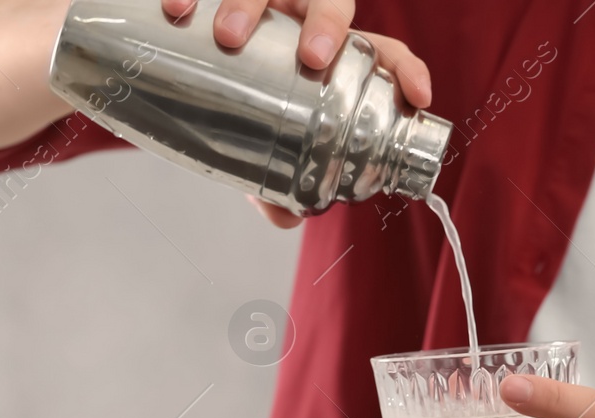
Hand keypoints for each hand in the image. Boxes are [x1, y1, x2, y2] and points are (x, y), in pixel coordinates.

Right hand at [162, 0, 430, 229]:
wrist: (177, 54)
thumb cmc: (242, 98)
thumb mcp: (266, 138)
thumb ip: (280, 178)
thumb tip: (287, 218)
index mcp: (332, 53)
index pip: (382, 53)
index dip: (404, 71)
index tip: (418, 96)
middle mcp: (303, 17)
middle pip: (333, 3)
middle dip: (329, 26)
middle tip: (311, 57)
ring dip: (252, 2)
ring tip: (229, 35)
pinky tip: (176, 9)